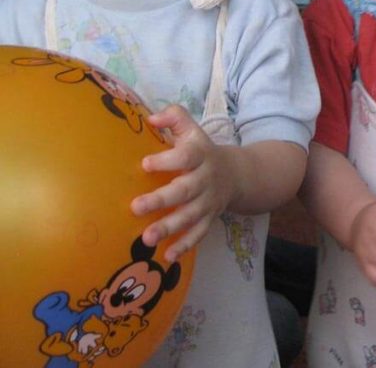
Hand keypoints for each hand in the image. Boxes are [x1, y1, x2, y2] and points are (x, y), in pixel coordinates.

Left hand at [130, 105, 234, 261]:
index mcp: (201, 155)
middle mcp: (206, 179)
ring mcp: (209, 201)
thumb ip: (175, 118)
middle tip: (137, 207)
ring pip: (191, 216)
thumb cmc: (202, 152)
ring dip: (170, 227)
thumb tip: (151, 118)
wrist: (238, 174)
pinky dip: (185, 246)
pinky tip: (168, 256)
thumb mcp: (193, 131)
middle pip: (186, 190)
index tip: (145, 164)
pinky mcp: (209, 218)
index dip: (168, 160)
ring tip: (147, 238)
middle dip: (163, 199)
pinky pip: (199, 234)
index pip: (187, 156)